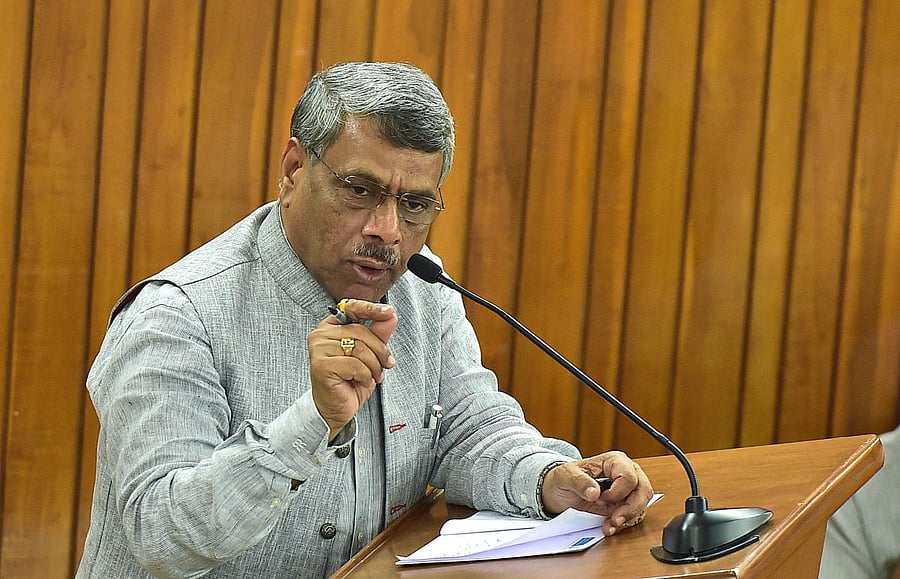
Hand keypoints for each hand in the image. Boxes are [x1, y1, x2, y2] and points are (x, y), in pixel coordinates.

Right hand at [308, 299, 397, 438]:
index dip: (371, 309)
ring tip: (373, 376)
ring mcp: (319, 349)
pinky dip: (364, 375)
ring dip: (373, 366)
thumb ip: (379, 333)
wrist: (337, 408)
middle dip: (379, 350)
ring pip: (359, 348)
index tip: (390, 312)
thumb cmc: (351, 380)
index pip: (352, 308)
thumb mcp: (370, 354)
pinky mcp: (321, 365)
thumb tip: (391, 315)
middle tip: (386, 365)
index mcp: (331, 326)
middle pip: (360, 331)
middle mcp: (321, 334)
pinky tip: (359, 381)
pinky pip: (355, 365)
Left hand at [540, 451, 652, 535]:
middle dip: (631, 508)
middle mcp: (626, 473)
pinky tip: (609, 527)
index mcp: (614, 461)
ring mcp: (628, 490)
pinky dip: (624, 524)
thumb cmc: (565, 478)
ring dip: (628, 518)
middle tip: (615, 519)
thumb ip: (579, 482)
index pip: (629, 476)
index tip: (599, 499)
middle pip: (643, 490)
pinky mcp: (625, 505)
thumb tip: (594, 492)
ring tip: (610, 525)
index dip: (617, 492)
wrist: (559, 492)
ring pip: (641, 505)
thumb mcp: (566, 476)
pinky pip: (634, 516)